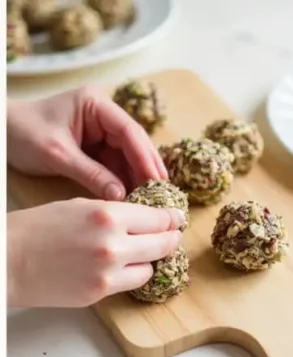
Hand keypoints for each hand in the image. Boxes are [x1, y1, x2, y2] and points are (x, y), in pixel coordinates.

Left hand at [7, 86, 166, 199]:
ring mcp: (101, 132)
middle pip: (135, 144)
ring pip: (128, 157)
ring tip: (152, 202)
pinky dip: (125, 182)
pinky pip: (117, 166)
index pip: (128, 131)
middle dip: (147, 169)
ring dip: (138, 179)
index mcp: (95, 104)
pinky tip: (135, 199)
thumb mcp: (58, 155)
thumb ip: (91, 175)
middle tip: (163, 196)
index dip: (146, 157)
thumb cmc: (24, 134)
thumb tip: (121, 198)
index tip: (158, 182)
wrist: (4, 133)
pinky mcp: (96, 149)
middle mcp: (103, 115)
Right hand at [8, 198, 184, 307]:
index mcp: (107, 214)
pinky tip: (123, 268)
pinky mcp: (101, 292)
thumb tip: (145, 218)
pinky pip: (131, 283)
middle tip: (173, 237)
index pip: (156, 218)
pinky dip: (131, 275)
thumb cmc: (39, 228)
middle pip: (162, 244)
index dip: (171, 219)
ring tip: (140, 254)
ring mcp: (109, 271)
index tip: (178, 220)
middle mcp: (113, 243)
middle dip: (170, 240)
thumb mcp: (79, 206)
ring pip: (150, 267)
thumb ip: (115, 212)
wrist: (11, 259)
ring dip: (149, 260)